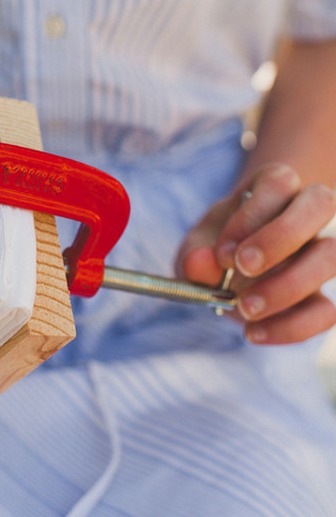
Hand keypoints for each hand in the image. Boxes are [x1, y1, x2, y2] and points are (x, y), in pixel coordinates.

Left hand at [177, 163, 335, 343]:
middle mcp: (305, 213)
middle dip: (281, 236)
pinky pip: (328, 311)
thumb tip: (200, 264)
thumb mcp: (196, 247)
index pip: (278, 183)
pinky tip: (254, 333)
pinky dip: (292, 327)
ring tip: (245, 309)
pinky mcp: (321, 295)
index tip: (222, 252)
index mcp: (273, 187)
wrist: (233, 272)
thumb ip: (194, 254)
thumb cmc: (216, 248)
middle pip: (321, 202)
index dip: (251, 217)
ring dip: (288, 286)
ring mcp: (320, 252)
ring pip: (333, 255)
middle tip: (243, 266)